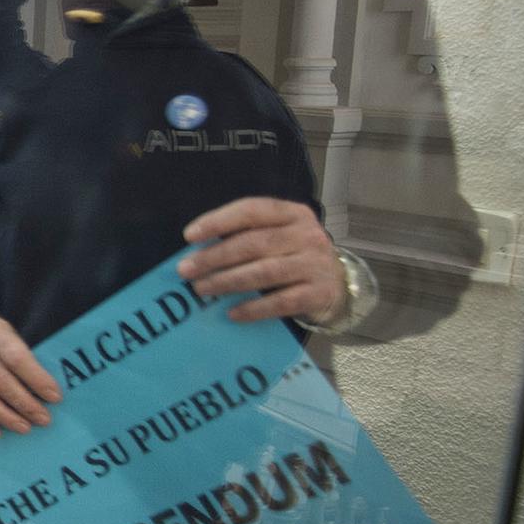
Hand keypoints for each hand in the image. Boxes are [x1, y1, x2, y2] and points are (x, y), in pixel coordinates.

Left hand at [180, 197, 343, 323]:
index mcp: (293, 213)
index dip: (218, 221)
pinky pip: (281, 302)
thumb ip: (245, 236)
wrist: (337, 284)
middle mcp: (307, 235)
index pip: (252, 210)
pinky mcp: (320, 293)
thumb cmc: (293, 257)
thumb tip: (197, 251)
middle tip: (186, 270)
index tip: (189, 236)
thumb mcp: (277, 237)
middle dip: (215, 257)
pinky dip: (253, 308)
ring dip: (227, 281)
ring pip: (265, 272)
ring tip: (201, 289)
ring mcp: (316, 264)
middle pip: (254, 243)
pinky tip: (232, 313)